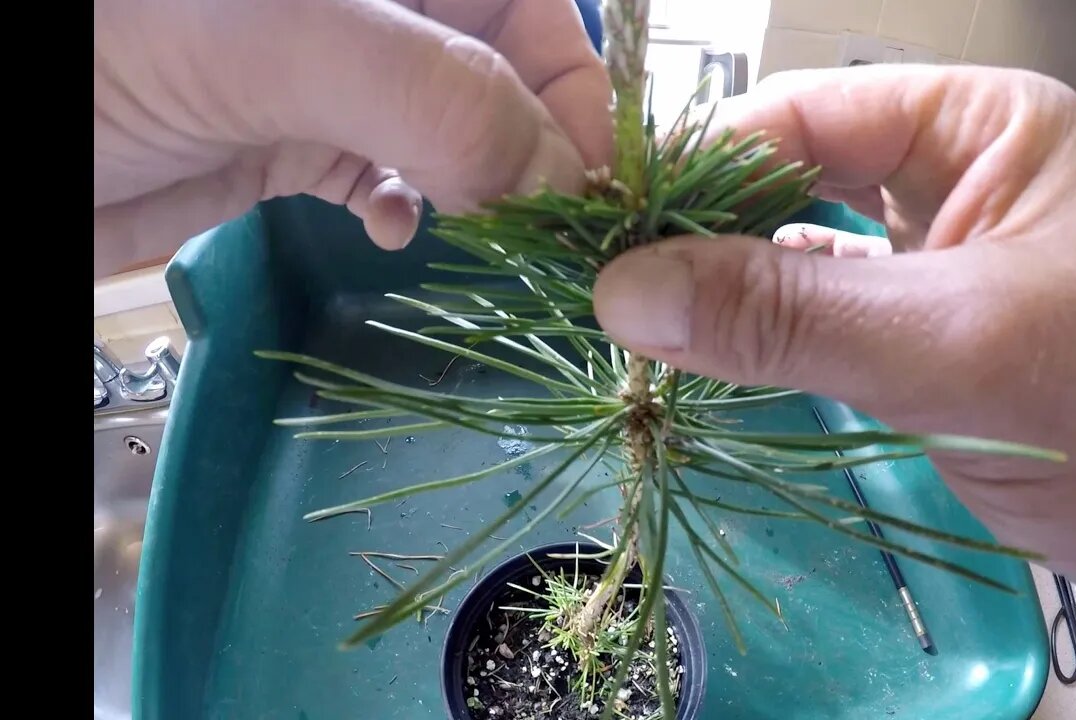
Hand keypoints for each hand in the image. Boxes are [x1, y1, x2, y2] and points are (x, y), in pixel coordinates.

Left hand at [94, 0, 611, 277]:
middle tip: (542, 230)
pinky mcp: (292, 139)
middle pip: (503, 63)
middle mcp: (369, 4)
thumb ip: (424, 90)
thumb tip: (551, 178)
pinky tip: (390, 232)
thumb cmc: (104, 45)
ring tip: (480, 236)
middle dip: (534, 145)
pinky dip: (410, 208)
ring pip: (456, 127)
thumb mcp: (271, 40)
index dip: (571, 79)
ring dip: (482, 187)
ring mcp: (328, 71)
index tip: (589, 180)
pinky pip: (390, 172)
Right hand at [593, 65, 1075, 590]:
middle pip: (799, 175)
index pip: (809, 114)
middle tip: (617, 276)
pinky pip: (830, 314)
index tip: (613, 228)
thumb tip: (624, 292)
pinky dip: (771, 331)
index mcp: (984, 128)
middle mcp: (960, 177)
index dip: (705, 164)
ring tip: (643, 318)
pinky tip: (716, 349)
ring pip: (808, 248)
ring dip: (732, 282)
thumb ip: (787, 314)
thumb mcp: (949, 346)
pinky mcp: (933, 335)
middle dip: (712, 224)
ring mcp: (945, 259)